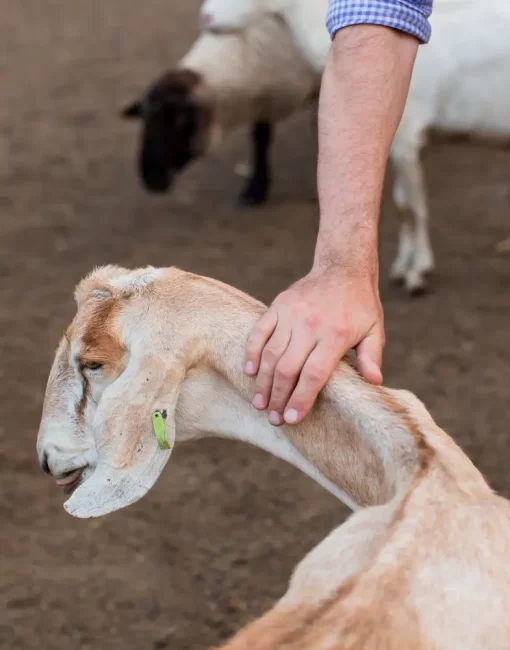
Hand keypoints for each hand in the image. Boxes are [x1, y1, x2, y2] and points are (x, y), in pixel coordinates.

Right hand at [244, 267, 383, 425]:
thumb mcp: (374, 329)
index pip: (314, 375)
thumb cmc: (360, 304)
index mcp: (335, 335)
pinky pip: (259, 332)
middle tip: (273, 418)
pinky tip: (249, 372)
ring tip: (259, 404)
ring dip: (262, 382)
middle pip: (288, 369)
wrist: (343, 268)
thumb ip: (371, 356)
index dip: (301, 399)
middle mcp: (310, 325)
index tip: (292, 418)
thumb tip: (374, 382)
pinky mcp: (278, 305)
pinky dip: (251, 352)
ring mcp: (291, 314)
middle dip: (278, 397)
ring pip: (270, 354)